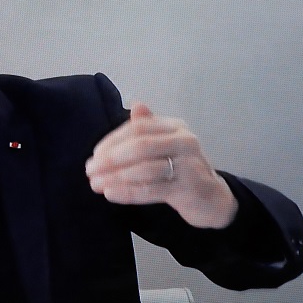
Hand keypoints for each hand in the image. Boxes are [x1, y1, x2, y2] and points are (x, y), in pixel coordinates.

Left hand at [86, 102, 237, 228]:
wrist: (212, 198)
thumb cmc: (182, 170)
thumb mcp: (166, 145)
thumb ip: (148, 127)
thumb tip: (135, 104)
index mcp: (175, 127)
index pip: (137, 128)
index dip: (112, 141)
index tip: (94, 156)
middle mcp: (184, 141)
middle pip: (140, 146)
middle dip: (110, 159)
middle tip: (90, 171)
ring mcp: (189, 164)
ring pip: (145, 169)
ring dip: (115, 177)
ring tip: (96, 185)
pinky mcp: (189, 188)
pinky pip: (152, 189)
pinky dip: (128, 192)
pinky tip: (111, 194)